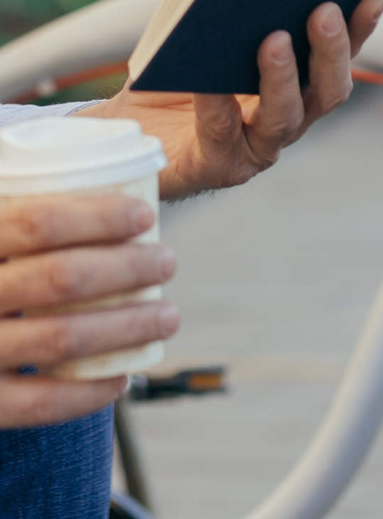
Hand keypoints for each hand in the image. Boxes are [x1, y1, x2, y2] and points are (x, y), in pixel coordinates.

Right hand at [0, 193, 176, 427]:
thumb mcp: (0, 241)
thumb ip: (29, 220)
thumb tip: (107, 178)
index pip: (37, 221)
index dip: (97, 216)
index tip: (145, 215)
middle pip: (61, 277)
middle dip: (127, 268)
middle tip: (168, 262)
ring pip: (61, 337)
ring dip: (128, 325)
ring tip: (167, 315)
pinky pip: (37, 403)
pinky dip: (87, 393)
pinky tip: (121, 379)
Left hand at [80, 0, 382, 199]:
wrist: (129, 133)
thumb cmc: (175, 78)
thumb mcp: (207, 36)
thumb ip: (236, 11)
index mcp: (299, 85)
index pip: (341, 56)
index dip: (362, 28)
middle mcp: (289, 118)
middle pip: (329, 91)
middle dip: (332, 50)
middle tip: (325, 10)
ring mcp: (257, 147)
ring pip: (286, 117)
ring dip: (284, 78)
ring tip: (274, 40)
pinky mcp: (217, 166)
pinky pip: (220, 132)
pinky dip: (217, 103)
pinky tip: (210, 79)